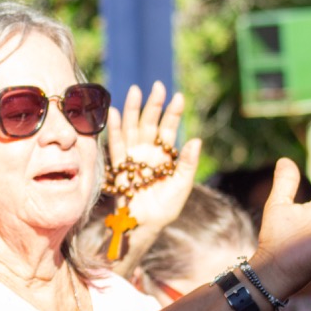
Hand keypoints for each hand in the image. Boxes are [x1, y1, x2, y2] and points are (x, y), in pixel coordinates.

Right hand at [105, 82, 200, 230]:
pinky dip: (115, 129)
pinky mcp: (119, 165)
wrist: (145, 224)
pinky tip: (115, 113)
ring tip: (136, 91)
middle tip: (158, 86)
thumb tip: (196, 140)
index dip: (173, 113)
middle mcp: (147, 152)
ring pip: (132, 128)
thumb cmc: (165, 208)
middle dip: (154, 104)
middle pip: (150, 123)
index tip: (179, 96)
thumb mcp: (182, 186)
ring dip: (134, 110)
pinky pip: (116, 145)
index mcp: (164, 155)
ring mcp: (132, 157)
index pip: (169, 128)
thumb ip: (187, 163)